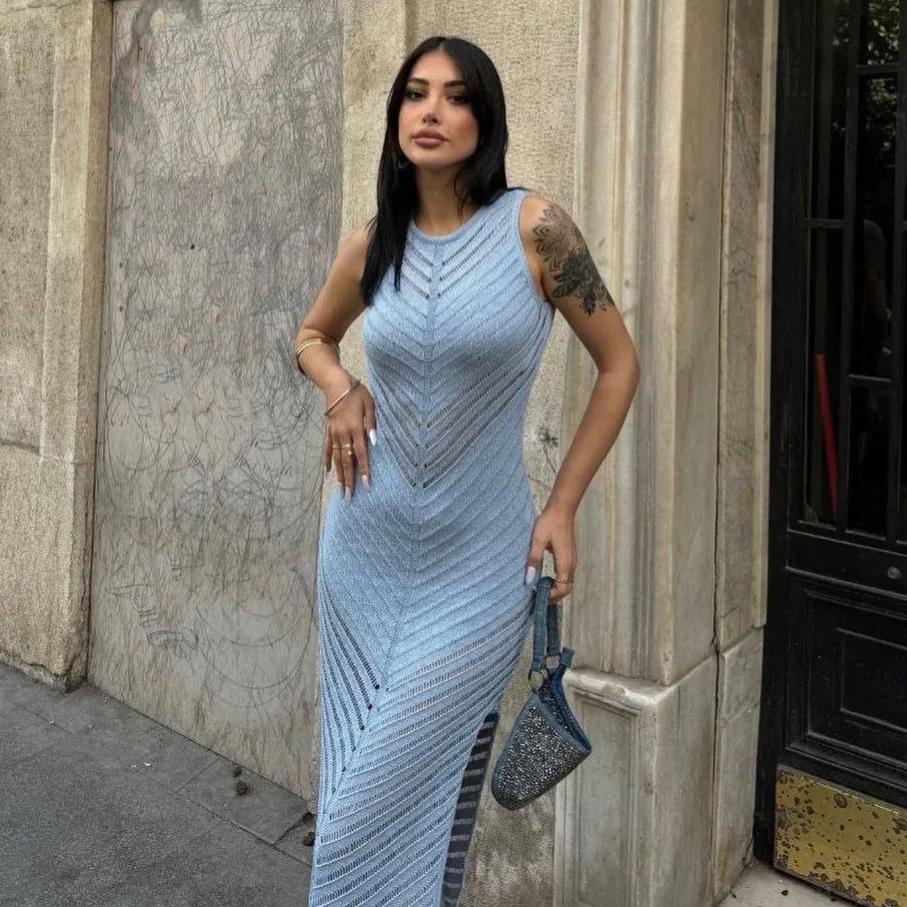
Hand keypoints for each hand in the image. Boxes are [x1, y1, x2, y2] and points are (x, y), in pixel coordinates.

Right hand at [322, 377, 376, 499]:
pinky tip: (327, 472)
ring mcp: (334, 433)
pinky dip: (327, 460)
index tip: (367, 485)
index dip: (364, 470)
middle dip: (349, 480)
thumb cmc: (357, 393)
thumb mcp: (370, 405)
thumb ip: (372, 424)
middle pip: (347, 461)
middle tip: (350, 497)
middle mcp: (343, 433)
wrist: (336, 383)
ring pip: (336, 458)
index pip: (362, 454)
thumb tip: (374, 442)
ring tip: (341, 490)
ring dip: (339, 475)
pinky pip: (327, 448)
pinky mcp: (328, 430)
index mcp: (356, 428)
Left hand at [525, 504, 576, 603]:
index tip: (537, 595)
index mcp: (565, 563)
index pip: (563, 589)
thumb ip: (533, 560)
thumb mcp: (537, 541)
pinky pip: (566, 575)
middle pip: (566, 588)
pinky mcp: (570, 556)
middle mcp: (571, 564)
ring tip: (539, 589)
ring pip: (567, 582)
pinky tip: (545, 578)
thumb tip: (528, 580)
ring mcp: (572, 560)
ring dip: (555, 588)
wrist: (561, 509)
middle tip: (537, 596)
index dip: (551, 596)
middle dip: (554, 596)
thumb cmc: (549, 523)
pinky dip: (558, 581)